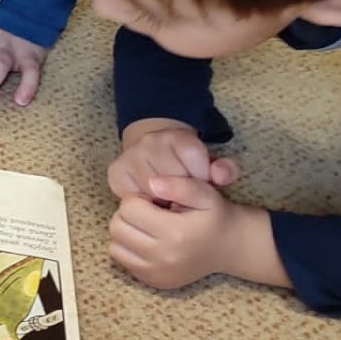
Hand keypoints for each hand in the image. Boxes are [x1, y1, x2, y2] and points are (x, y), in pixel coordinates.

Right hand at [108, 120, 240, 199]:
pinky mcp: (116, 171)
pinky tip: (152, 199)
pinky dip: (144, 203)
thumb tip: (220, 176)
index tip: (200, 184)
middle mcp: (150, 141)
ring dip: (163, 200)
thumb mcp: (211, 166)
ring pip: (151, 190)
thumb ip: (225, 170)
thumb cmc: (187, 166)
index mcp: (177, 137)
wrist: (155, 153)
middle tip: (184, 196)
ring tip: (169, 199)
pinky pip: (133, 197)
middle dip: (181, 193)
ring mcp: (130, 155)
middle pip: (172, 179)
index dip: (200, 178)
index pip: (194, 160)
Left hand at [108, 176, 261, 290]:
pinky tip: (148, 241)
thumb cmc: (214, 216)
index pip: (128, 208)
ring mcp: (157, 273)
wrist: (229, 247)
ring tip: (148, 227)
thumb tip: (151, 183)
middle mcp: (164, 258)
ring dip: (126, 231)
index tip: (154, 201)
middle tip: (150, 213)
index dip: (139, 198)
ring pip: (115, 245)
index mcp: (176, 233)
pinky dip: (128, 248)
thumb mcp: (205, 193)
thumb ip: (179, 185)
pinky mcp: (153, 282)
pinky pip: (122, 260)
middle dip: (129, 214)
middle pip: (117, 227)